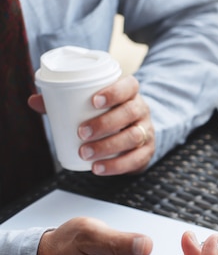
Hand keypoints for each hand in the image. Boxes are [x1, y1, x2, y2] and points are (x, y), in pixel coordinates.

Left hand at [29, 75, 154, 175]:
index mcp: (130, 94)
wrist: (134, 137)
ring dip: (107, 146)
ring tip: (85, 153)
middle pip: (130, 113)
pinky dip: (116, 165)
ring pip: (133, 137)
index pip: (129, 86)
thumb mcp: (92, 106)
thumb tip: (34, 101)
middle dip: (105, 123)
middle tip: (81, 132)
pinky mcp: (147, 152)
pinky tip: (98, 168)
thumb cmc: (108, 116)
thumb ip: (64, 102)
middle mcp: (142, 111)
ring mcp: (147, 132)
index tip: (94, 101)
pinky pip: (135, 159)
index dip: (114, 92)